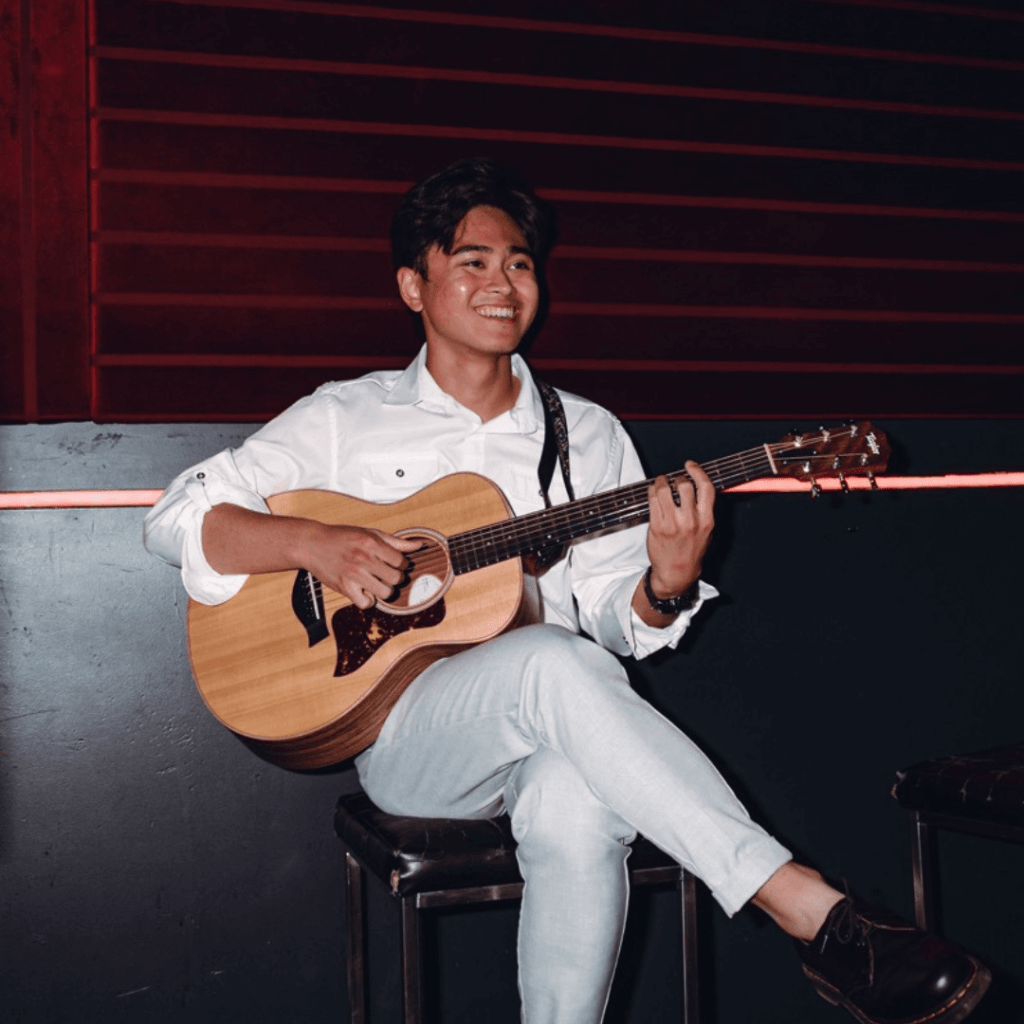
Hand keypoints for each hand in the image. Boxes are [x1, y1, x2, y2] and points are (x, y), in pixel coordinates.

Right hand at [303, 525, 422, 609]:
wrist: (312, 544)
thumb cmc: (342, 537)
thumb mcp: (370, 533)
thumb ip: (396, 541)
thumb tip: (419, 546)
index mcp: (371, 543)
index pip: (401, 561)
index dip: (400, 563)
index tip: (392, 563)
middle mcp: (363, 558)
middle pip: (396, 578)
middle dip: (395, 577)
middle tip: (386, 573)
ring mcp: (353, 574)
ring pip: (385, 593)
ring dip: (384, 589)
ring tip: (376, 582)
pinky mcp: (344, 587)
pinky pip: (366, 603)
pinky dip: (368, 600)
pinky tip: (365, 590)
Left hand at [645, 461, 714, 599]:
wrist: (677, 572)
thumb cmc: (692, 551)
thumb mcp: (707, 531)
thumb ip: (705, 510)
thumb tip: (698, 486)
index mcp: (707, 520)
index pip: (706, 488)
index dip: (698, 472)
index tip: (690, 465)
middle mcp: (690, 521)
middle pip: (684, 486)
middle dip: (677, 478)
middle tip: (674, 479)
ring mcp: (672, 524)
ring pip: (664, 491)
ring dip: (661, 482)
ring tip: (661, 483)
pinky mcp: (656, 527)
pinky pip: (652, 501)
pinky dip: (652, 492)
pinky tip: (654, 493)